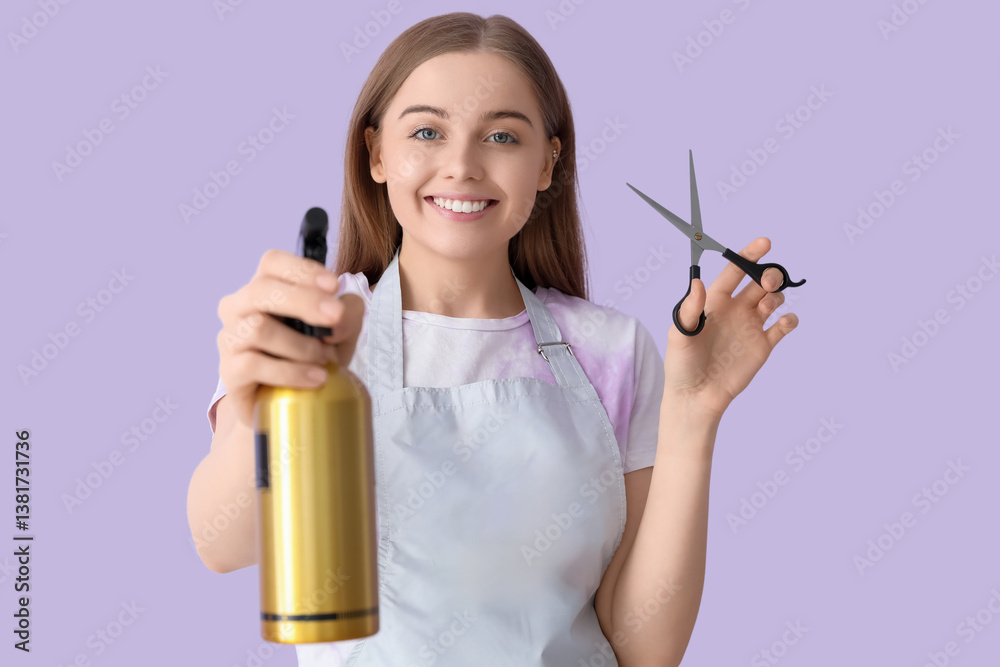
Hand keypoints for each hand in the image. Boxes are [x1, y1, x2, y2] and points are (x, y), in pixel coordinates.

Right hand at [216, 249, 365, 427]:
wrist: (290, 403)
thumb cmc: (313, 356)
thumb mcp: (340, 331)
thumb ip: (347, 313)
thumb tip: (340, 317)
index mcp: (264, 287)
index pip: (272, 262)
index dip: (303, 270)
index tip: (334, 286)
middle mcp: (239, 307)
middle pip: (262, 290)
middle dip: (303, 301)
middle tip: (335, 317)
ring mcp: (230, 338)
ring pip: (259, 328)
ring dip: (300, 344)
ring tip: (324, 359)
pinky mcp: (229, 371)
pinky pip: (254, 364)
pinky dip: (291, 371)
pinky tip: (316, 378)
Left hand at [663, 237, 798, 420]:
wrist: (696, 396)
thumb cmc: (681, 365)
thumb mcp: (679, 335)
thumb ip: (689, 309)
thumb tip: (697, 282)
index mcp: (715, 301)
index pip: (735, 271)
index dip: (749, 255)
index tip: (765, 242)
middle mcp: (735, 309)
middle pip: (759, 281)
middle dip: (768, 274)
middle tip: (767, 281)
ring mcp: (751, 326)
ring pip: (773, 299)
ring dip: (777, 294)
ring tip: (768, 305)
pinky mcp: (763, 345)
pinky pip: (783, 326)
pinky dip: (789, 320)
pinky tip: (784, 322)